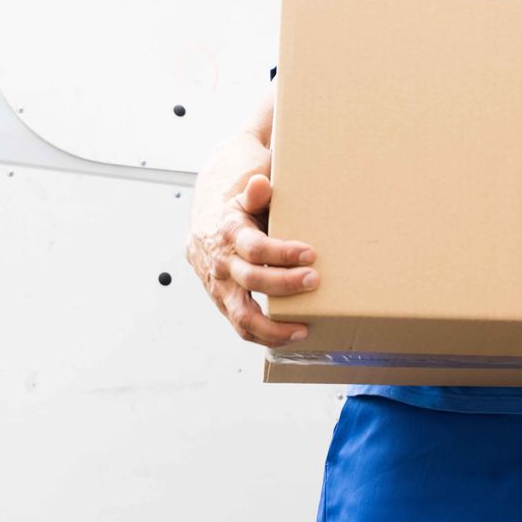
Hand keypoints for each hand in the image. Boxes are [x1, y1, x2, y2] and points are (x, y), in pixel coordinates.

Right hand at [185, 172, 320, 346]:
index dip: (282, 252)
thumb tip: (261, 184)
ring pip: (243, 315)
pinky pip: (243, 327)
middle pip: (252, 279)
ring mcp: (223, 289)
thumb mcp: (244, 199)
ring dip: (273, 326)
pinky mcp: (227, 306)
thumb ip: (255, 194)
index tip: (310, 253)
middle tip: (315, 281)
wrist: (205, 235)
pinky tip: (292, 335)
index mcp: (230, 235)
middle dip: (285, 283)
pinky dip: (267, 337)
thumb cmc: (237, 217)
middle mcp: (223, 265)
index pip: (255, 247)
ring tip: (303, 328)